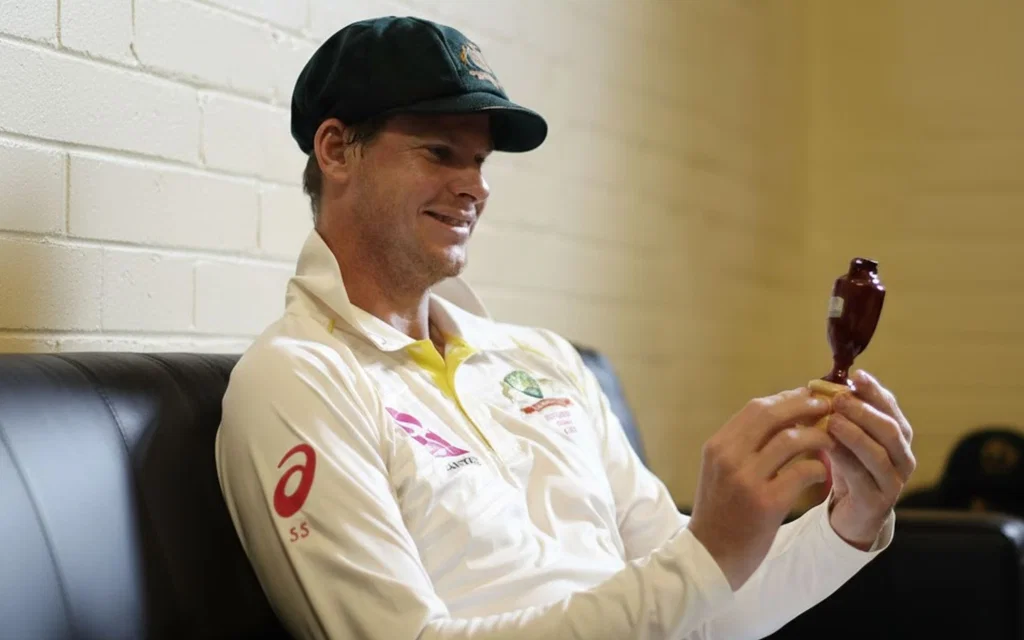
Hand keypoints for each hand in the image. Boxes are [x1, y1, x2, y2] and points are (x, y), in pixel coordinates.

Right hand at [687, 388, 833, 590]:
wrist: (710, 556)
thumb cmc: (721, 512)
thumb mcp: (721, 471)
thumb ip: (744, 445)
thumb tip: (783, 417)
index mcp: (717, 446)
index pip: (756, 407)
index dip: (787, 399)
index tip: (808, 398)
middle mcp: (729, 457)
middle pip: (772, 414)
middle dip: (805, 406)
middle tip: (828, 408)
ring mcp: (747, 479)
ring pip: (792, 439)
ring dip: (818, 436)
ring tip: (831, 441)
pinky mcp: (766, 503)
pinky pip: (803, 472)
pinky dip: (818, 468)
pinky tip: (823, 473)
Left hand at [826, 369, 915, 549]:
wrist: (852, 513)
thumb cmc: (850, 467)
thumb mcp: (848, 438)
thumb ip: (842, 414)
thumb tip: (822, 386)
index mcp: (899, 437)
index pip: (892, 409)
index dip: (875, 391)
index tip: (856, 376)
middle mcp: (903, 458)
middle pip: (891, 430)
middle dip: (865, 412)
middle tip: (839, 399)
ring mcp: (893, 481)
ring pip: (879, 454)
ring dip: (855, 435)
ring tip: (832, 421)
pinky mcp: (877, 502)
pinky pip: (861, 477)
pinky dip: (845, 459)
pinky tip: (828, 447)